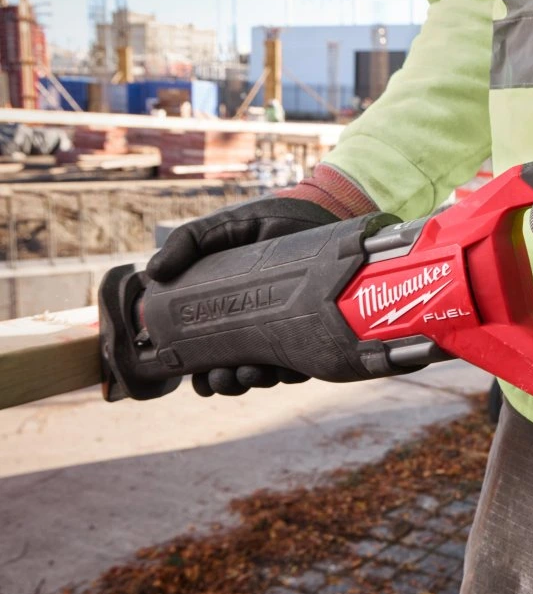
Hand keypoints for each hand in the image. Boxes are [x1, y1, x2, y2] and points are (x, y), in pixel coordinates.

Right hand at [146, 163, 376, 395]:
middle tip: (223, 377)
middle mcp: (257, 324)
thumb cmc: (268, 220)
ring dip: (254, 381)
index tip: (194, 374)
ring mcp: (288, 328)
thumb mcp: (221, 228)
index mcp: (228, 309)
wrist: (319, 210)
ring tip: (249, 374)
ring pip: (268, 372)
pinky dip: (292, 373)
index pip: (207, 350)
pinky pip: (305, 361)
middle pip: (235, 369)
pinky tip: (283, 370)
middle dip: (226, 382)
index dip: (199, 370)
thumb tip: (152, 273)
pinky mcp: (317, 327)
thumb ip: (186, 242)